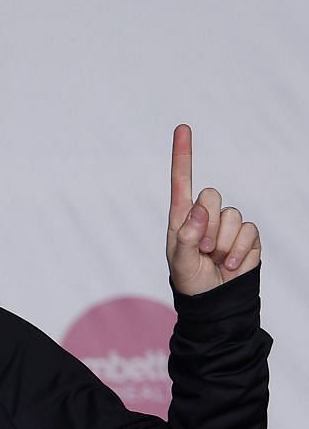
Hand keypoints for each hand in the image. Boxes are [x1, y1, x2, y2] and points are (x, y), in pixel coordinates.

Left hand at [166, 124, 259, 295]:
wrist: (215, 300)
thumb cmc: (190, 280)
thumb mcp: (180, 261)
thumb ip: (186, 236)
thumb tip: (199, 210)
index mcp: (182, 217)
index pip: (182, 181)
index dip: (183, 155)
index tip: (182, 128)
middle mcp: (206, 215)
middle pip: (211, 195)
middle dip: (206, 225)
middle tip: (202, 250)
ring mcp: (228, 224)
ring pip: (232, 216)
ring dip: (222, 243)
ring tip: (214, 259)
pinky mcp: (248, 235)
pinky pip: (248, 232)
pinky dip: (238, 252)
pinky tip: (230, 265)